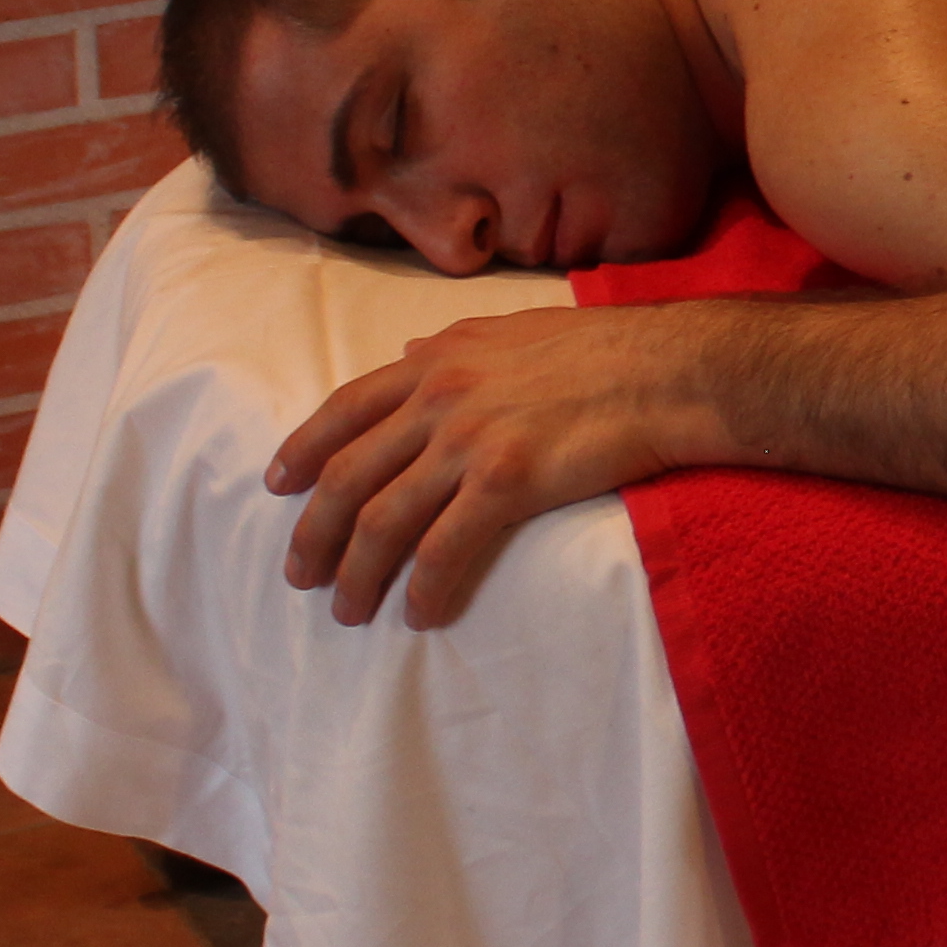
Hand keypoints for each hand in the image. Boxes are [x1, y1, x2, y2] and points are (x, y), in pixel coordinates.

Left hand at [265, 306, 676, 628]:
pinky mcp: (506, 481)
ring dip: (356, 573)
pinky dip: (422, 589)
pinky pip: (443, 549)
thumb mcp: (512, 329)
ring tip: (347, 610)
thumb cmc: (605, 348)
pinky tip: (416, 616)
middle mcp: (439, 397)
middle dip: (315, 532)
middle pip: (350, 475)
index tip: (278, 485)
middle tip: (300, 574)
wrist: (668, 368)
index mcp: (438, 359)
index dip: (303, 450)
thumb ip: (454, 348)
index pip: (346, 408)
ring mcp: (469, 440)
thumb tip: (411, 355)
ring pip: (384, 519)